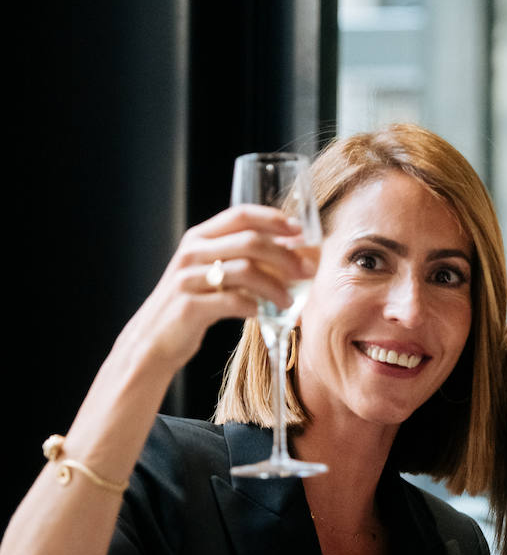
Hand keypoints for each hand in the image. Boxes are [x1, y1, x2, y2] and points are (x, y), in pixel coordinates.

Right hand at [129, 205, 319, 371]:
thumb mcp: (208, 273)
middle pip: (250, 241)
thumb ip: (238, 258)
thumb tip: (290, 253)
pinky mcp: (189, 306)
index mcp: (199, 238)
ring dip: (275, 286)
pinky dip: (254, 306)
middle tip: (307, 271)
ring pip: (245, 271)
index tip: (299, 230)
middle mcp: (192, 252)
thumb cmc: (191, 304)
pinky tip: (263, 313)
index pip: (241, 214)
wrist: (152, 340)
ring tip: (289, 301)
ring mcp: (188, 278)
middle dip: (285, 255)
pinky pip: (232, 301)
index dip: (273, 219)